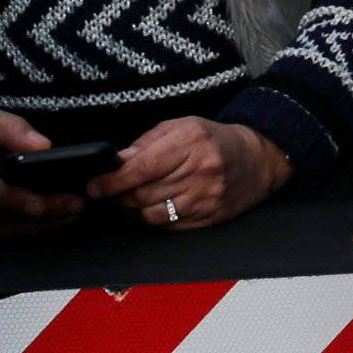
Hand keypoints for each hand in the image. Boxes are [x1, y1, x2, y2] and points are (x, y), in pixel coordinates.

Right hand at [0, 105, 85, 228]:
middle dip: (44, 217)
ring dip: (38, 227)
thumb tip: (44, 145)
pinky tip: (45, 222)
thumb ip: (11, 128)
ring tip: (69, 215)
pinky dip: (23, 229)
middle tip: (77, 207)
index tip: (60, 199)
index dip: (25, 199)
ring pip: (1, 231)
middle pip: (2, 217)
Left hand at [86, 117, 290, 229]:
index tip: (94, 187)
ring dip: (138, 208)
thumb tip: (116, 161)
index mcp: (190, 142)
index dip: (112, 181)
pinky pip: (169, 226)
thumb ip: (147, 142)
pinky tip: (162, 203)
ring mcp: (206, 198)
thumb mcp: (181, 126)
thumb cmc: (214, 138)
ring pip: (152, 214)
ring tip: (141, 194)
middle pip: (142, 194)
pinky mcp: (210, 218)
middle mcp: (200, 171)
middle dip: (121, 195)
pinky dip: (157, 217)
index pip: (141, 168)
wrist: (258, 159)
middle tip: (115, 189)